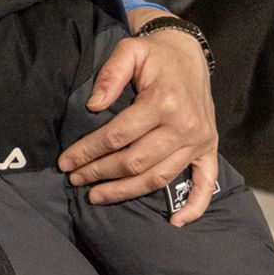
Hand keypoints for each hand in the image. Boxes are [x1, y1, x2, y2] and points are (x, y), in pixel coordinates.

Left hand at [58, 13, 219, 225]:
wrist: (188, 52)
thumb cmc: (154, 54)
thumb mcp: (128, 51)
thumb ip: (110, 75)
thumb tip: (93, 106)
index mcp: (163, 102)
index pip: (117, 136)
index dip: (88, 151)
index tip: (65, 161)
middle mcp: (184, 126)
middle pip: (135, 161)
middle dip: (100, 173)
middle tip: (74, 179)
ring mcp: (199, 141)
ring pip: (159, 178)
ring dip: (126, 191)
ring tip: (96, 196)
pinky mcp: (208, 149)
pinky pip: (205, 183)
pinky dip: (194, 207)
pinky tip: (175, 223)